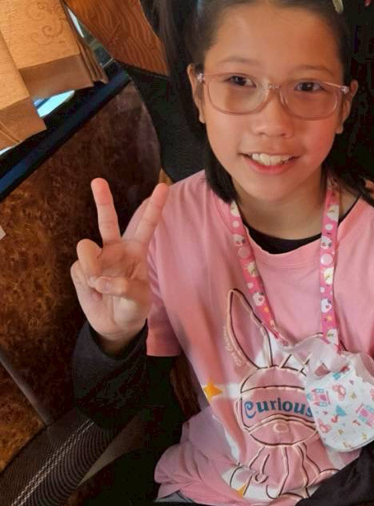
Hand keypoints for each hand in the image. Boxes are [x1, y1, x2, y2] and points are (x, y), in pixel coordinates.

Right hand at [70, 178, 167, 353]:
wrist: (115, 324)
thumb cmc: (134, 307)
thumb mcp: (139, 300)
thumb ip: (124, 288)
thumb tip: (101, 280)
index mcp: (136, 251)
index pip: (146, 225)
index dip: (154, 206)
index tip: (163, 186)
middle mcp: (115, 249)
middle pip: (107, 220)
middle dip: (102, 200)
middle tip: (98, 180)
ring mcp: (96, 258)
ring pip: (86, 247)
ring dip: (92, 266)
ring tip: (100, 284)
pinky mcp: (80, 269)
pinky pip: (80, 269)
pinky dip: (87, 282)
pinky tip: (94, 290)